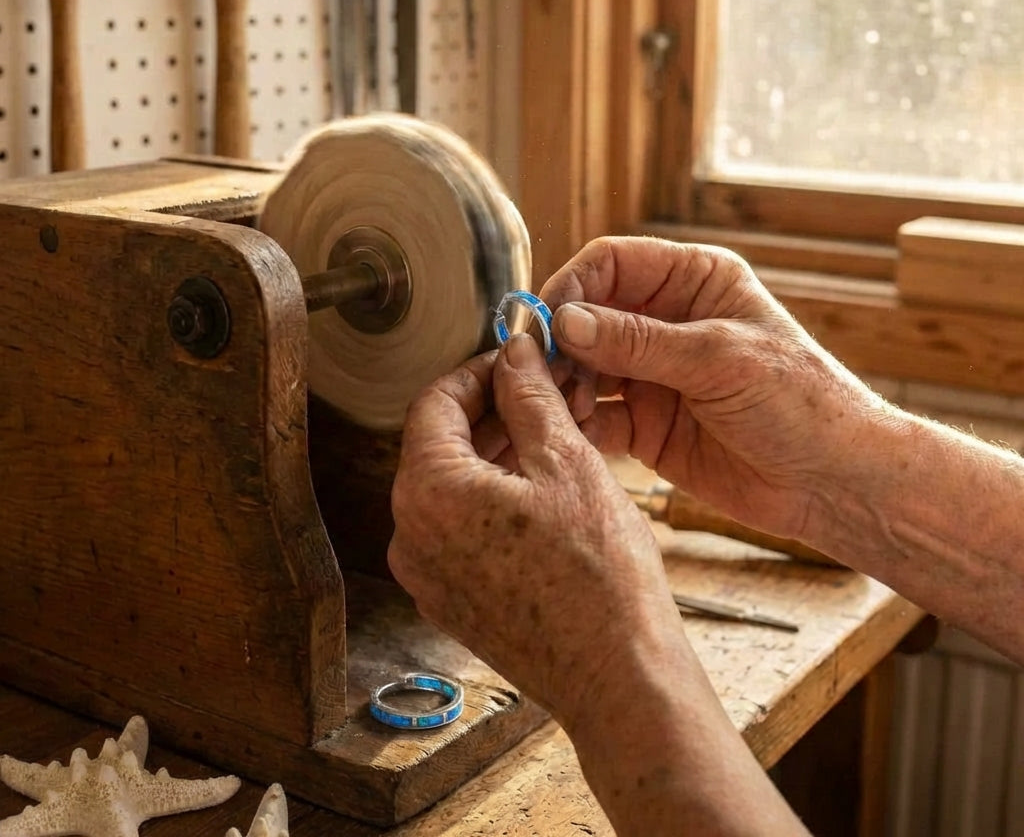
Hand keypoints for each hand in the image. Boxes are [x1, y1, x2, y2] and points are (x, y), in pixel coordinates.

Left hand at [388, 333, 682, 727]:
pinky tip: (542, 487)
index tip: (515, 360)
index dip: (478, 371)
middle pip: (440, 445)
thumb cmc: (599, 576)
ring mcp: (428, 574)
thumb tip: (514, 352)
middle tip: (544, 392)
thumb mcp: (567, 462)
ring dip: (496, 453)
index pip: (434, 403)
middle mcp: (410, 536)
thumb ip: (530, 396)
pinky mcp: (452, 600)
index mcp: (428, 493)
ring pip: (453, 487)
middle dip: (492, 411)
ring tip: (553, 435)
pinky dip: (494, 498)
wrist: (618, 677)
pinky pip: (461, 529)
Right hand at [540, 237, 885, 540]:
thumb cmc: (801, 403)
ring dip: (565, 386)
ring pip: (584, 367)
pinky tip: (572, 436)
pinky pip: (596, 418)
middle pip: (587, 315)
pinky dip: (577, 425)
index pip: (612, 263)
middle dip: (561, 343)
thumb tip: (564, 321)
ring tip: (564, 410)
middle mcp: (666, 321)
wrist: (834, 483)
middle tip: (545, 374)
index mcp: (693, 281)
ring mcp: (652, 375)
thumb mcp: (719, 360)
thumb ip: (638, 341)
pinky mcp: (645, 425)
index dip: (573, 286)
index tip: (545, 323)